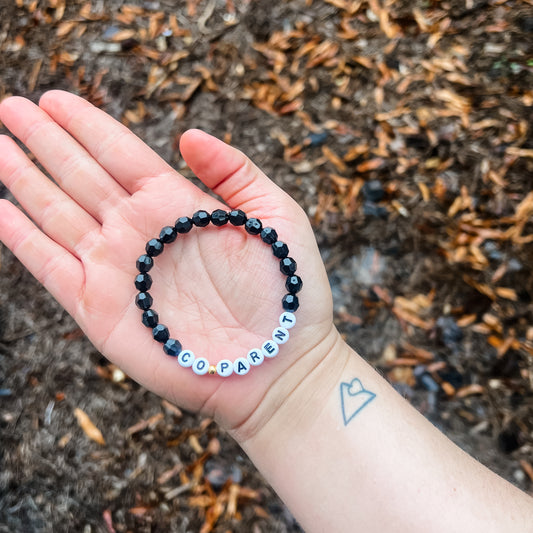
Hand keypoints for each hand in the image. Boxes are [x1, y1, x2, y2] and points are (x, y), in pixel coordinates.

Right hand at [0, 91, 337, 435]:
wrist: (279, 364)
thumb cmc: (287, 292)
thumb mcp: (276, 217)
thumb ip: (235, 171)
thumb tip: (187, 134)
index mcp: (178, 204)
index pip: (119, 152)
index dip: (85, 124)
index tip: (52, 97)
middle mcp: (140, 230)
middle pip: (80, 174)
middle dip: (43, 140)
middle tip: (9, 106)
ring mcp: (116, 269)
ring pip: (56, 213)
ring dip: (23, 179)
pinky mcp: (99, 310)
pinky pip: (49, 266)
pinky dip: (19, 239)